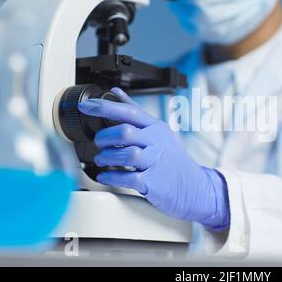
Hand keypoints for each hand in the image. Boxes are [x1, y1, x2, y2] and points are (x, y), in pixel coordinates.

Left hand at [78, 88, 229, 230]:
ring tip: (102, 160)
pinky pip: (127, 178)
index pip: (129, 112)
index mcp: (156, 128)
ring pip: (125, 154)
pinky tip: (106, 176)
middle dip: (105, 137)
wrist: (195, 188)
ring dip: (106, 157)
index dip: (105, 107)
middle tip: (99, 143)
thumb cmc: (173, 160)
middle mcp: (157, 143)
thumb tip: (116, 93)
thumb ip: (137, 112)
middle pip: (125, 132)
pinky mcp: (153, 183)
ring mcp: (156, 163)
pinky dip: (111, 177)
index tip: (86, 106)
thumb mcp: (160, 131)